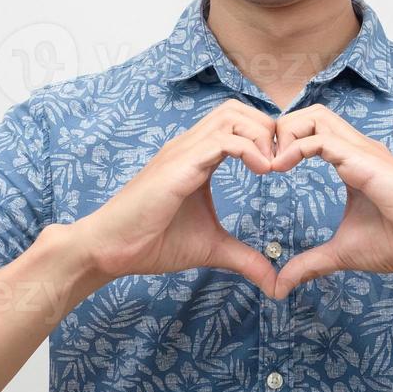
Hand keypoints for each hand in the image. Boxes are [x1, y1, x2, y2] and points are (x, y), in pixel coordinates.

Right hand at [77, 99, 280, 295]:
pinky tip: (262, 172)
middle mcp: (189, 145)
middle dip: (267, 128)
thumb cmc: (152, 243)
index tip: (281, 168)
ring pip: (232, 115)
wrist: (110, 249)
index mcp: (197, 156)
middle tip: (282, 163)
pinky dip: (250, 149)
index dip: (265, 138)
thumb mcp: (211, 249)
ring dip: (261, 135)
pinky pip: (223, 140)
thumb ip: (245, 259)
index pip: (237, 123)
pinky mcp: (179, 165)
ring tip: (272, 167)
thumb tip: (273, 282)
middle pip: (237, 108)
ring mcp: (183, 151)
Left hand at [267, 104, 392, 298]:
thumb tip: (281, 285)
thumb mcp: (343, 253)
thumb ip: (311, 264)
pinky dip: (294, 148)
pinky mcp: (365, 160)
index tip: (263, 171)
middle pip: (308, 114)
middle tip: (261, 162)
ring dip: (284, 134)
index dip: (282, 144)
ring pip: (313, 115)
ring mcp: (362, 150)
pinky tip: (279, 170)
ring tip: (269, 165)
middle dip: (278, 130)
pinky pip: (321, 139)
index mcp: (351, 161)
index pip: (310, 132)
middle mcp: (356, 149)